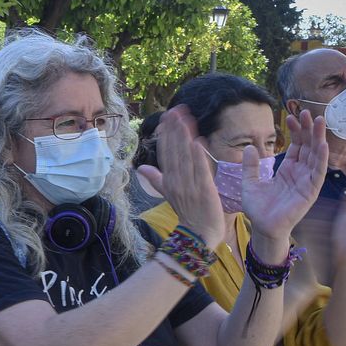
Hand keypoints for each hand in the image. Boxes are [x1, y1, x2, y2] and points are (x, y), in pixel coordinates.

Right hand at [138, 107, 225, 249]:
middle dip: (174, 130)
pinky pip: (200, 171)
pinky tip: (197, 141)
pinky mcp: (204, 190)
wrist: (198, 235)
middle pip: (174, 151)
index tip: (167, 117)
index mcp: (169, 180)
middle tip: (175, 110)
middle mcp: (177, 181)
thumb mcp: (169, 194)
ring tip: (185, 118)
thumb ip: (156, 179)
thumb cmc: (188, 213)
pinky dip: (198, 156)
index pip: (166, 153)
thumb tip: (141, 167)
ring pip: (186, 157)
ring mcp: (189, 185)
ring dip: (185, 136)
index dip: (166, 135)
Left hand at [240, 110, 327, 255]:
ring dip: (318, 138)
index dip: (295, 131)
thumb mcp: (250, 182)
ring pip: (315, 155)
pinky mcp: (310, 192)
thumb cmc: (258, 208)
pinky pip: (318, 172)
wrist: (262, 228)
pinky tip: (322, 144)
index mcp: (287, 169)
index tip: (291, 116)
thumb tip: (249, 147)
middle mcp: (300, 173)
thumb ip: (250, 166)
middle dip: (309, 129)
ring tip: (319, 120)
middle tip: (307, 111)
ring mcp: (306, 181)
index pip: (296, 146)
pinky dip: (321, 158)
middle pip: (307, 147)